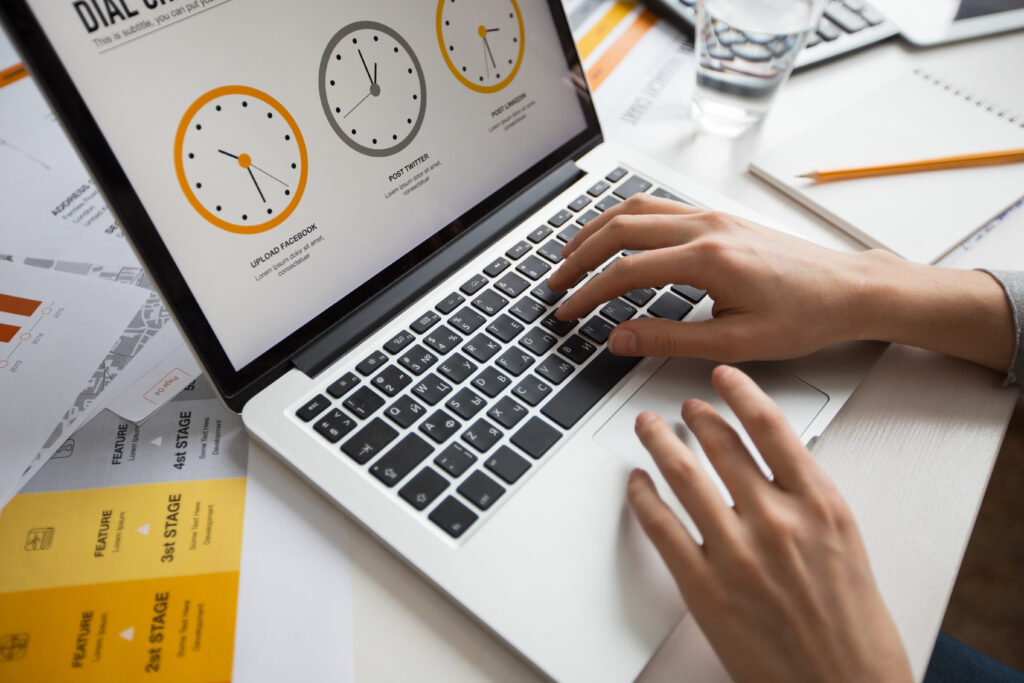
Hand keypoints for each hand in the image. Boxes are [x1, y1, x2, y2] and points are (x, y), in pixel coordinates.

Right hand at [547, 194, 873, 361]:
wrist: (849, 289)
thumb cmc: (804, 316)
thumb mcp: (735, 343)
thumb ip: (669, 339)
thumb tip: (619, 338)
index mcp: (707, 258)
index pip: (625, 271)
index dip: (587, 293)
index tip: (566, 311)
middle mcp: (704, 227)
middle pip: (619, 228)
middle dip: (578, 255)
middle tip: (554, 283)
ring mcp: (711, 217)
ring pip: (635, 209)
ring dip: (596, 229)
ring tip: (570, 255)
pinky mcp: (718, 218)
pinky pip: (658, 207)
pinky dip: (624, 219)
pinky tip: (614, 236)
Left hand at [627, 365, 913, 682]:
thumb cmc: (855, 628)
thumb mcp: (846, 546)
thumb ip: (808, 501)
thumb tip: (772, 466)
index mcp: (820, 506)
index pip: (772, 428)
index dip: (742, 393)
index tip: (724, 377)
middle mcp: (777, 522)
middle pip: (721, 447)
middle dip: (696, 418)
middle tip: (683, 407)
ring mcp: (736, 553)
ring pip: (683, 477)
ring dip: (660, 445)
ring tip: (649, 429)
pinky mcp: (704, 587)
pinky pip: (660, 528)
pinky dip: (643, 498)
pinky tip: (637, 484)